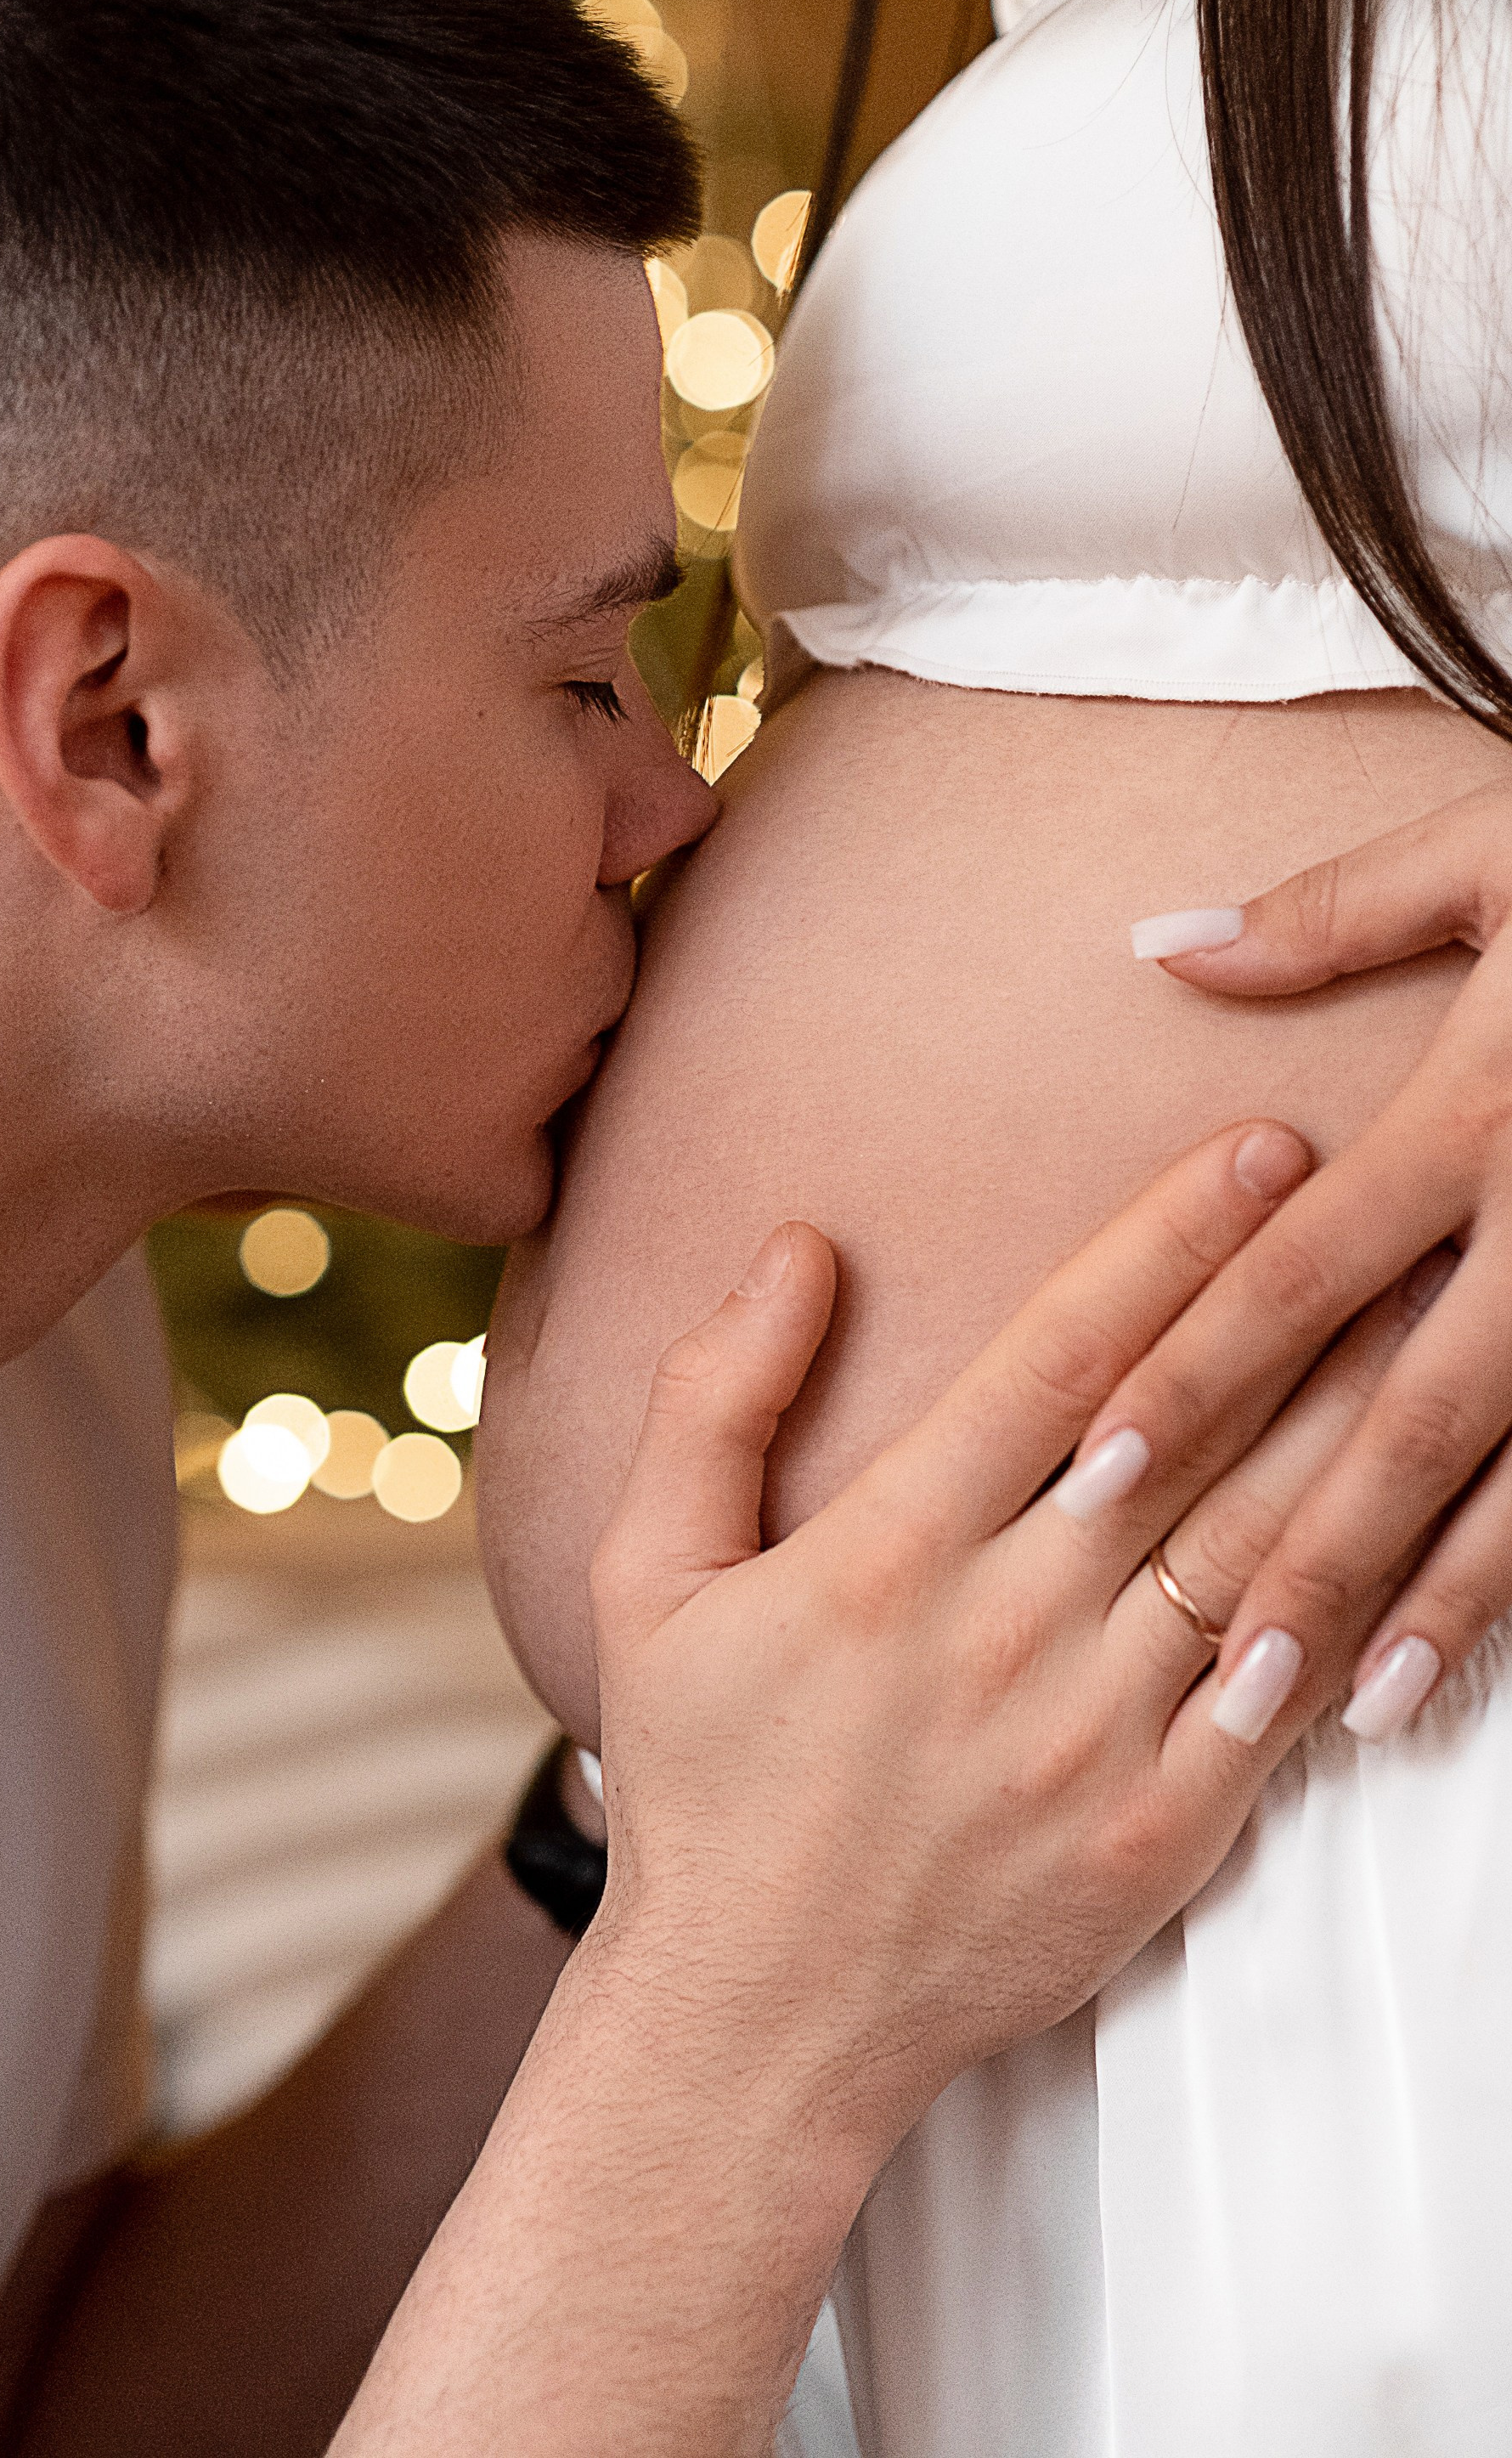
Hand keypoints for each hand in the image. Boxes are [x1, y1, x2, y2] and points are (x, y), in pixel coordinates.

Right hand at [585, 1120, 1425, 2175]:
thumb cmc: (703, 1785)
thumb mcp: (645, 1579)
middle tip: (1391, 1198)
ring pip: (1256, 1549)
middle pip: (1190, 1432)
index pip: (1059, 1354)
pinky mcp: (1155, 1841)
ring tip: (1432, 1327)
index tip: (1252, 1150)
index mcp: (886, 1554)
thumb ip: (714, 1401)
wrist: (755, 2023)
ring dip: (1354, 1427)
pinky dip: (1352, 1608)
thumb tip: (794, 1246)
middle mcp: (1005, 1634)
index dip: (1168, 1237)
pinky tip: (1412, 1525)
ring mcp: (1092, 1743)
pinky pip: (1279, 1705)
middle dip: (1302, 1297)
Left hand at [1111, 785, 1511, 1739]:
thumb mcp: (1496, 856)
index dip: (1194, 1371)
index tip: (1093, 1477)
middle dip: (1312, 1546)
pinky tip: (1479, 1656)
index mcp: (1475, 1113)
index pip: (1302, 1269)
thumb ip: (1331, 913)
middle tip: (1215, 1672)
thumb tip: (1158, 945)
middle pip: (1409, 1411)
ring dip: (1442, 1601)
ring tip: (1349, 1708)